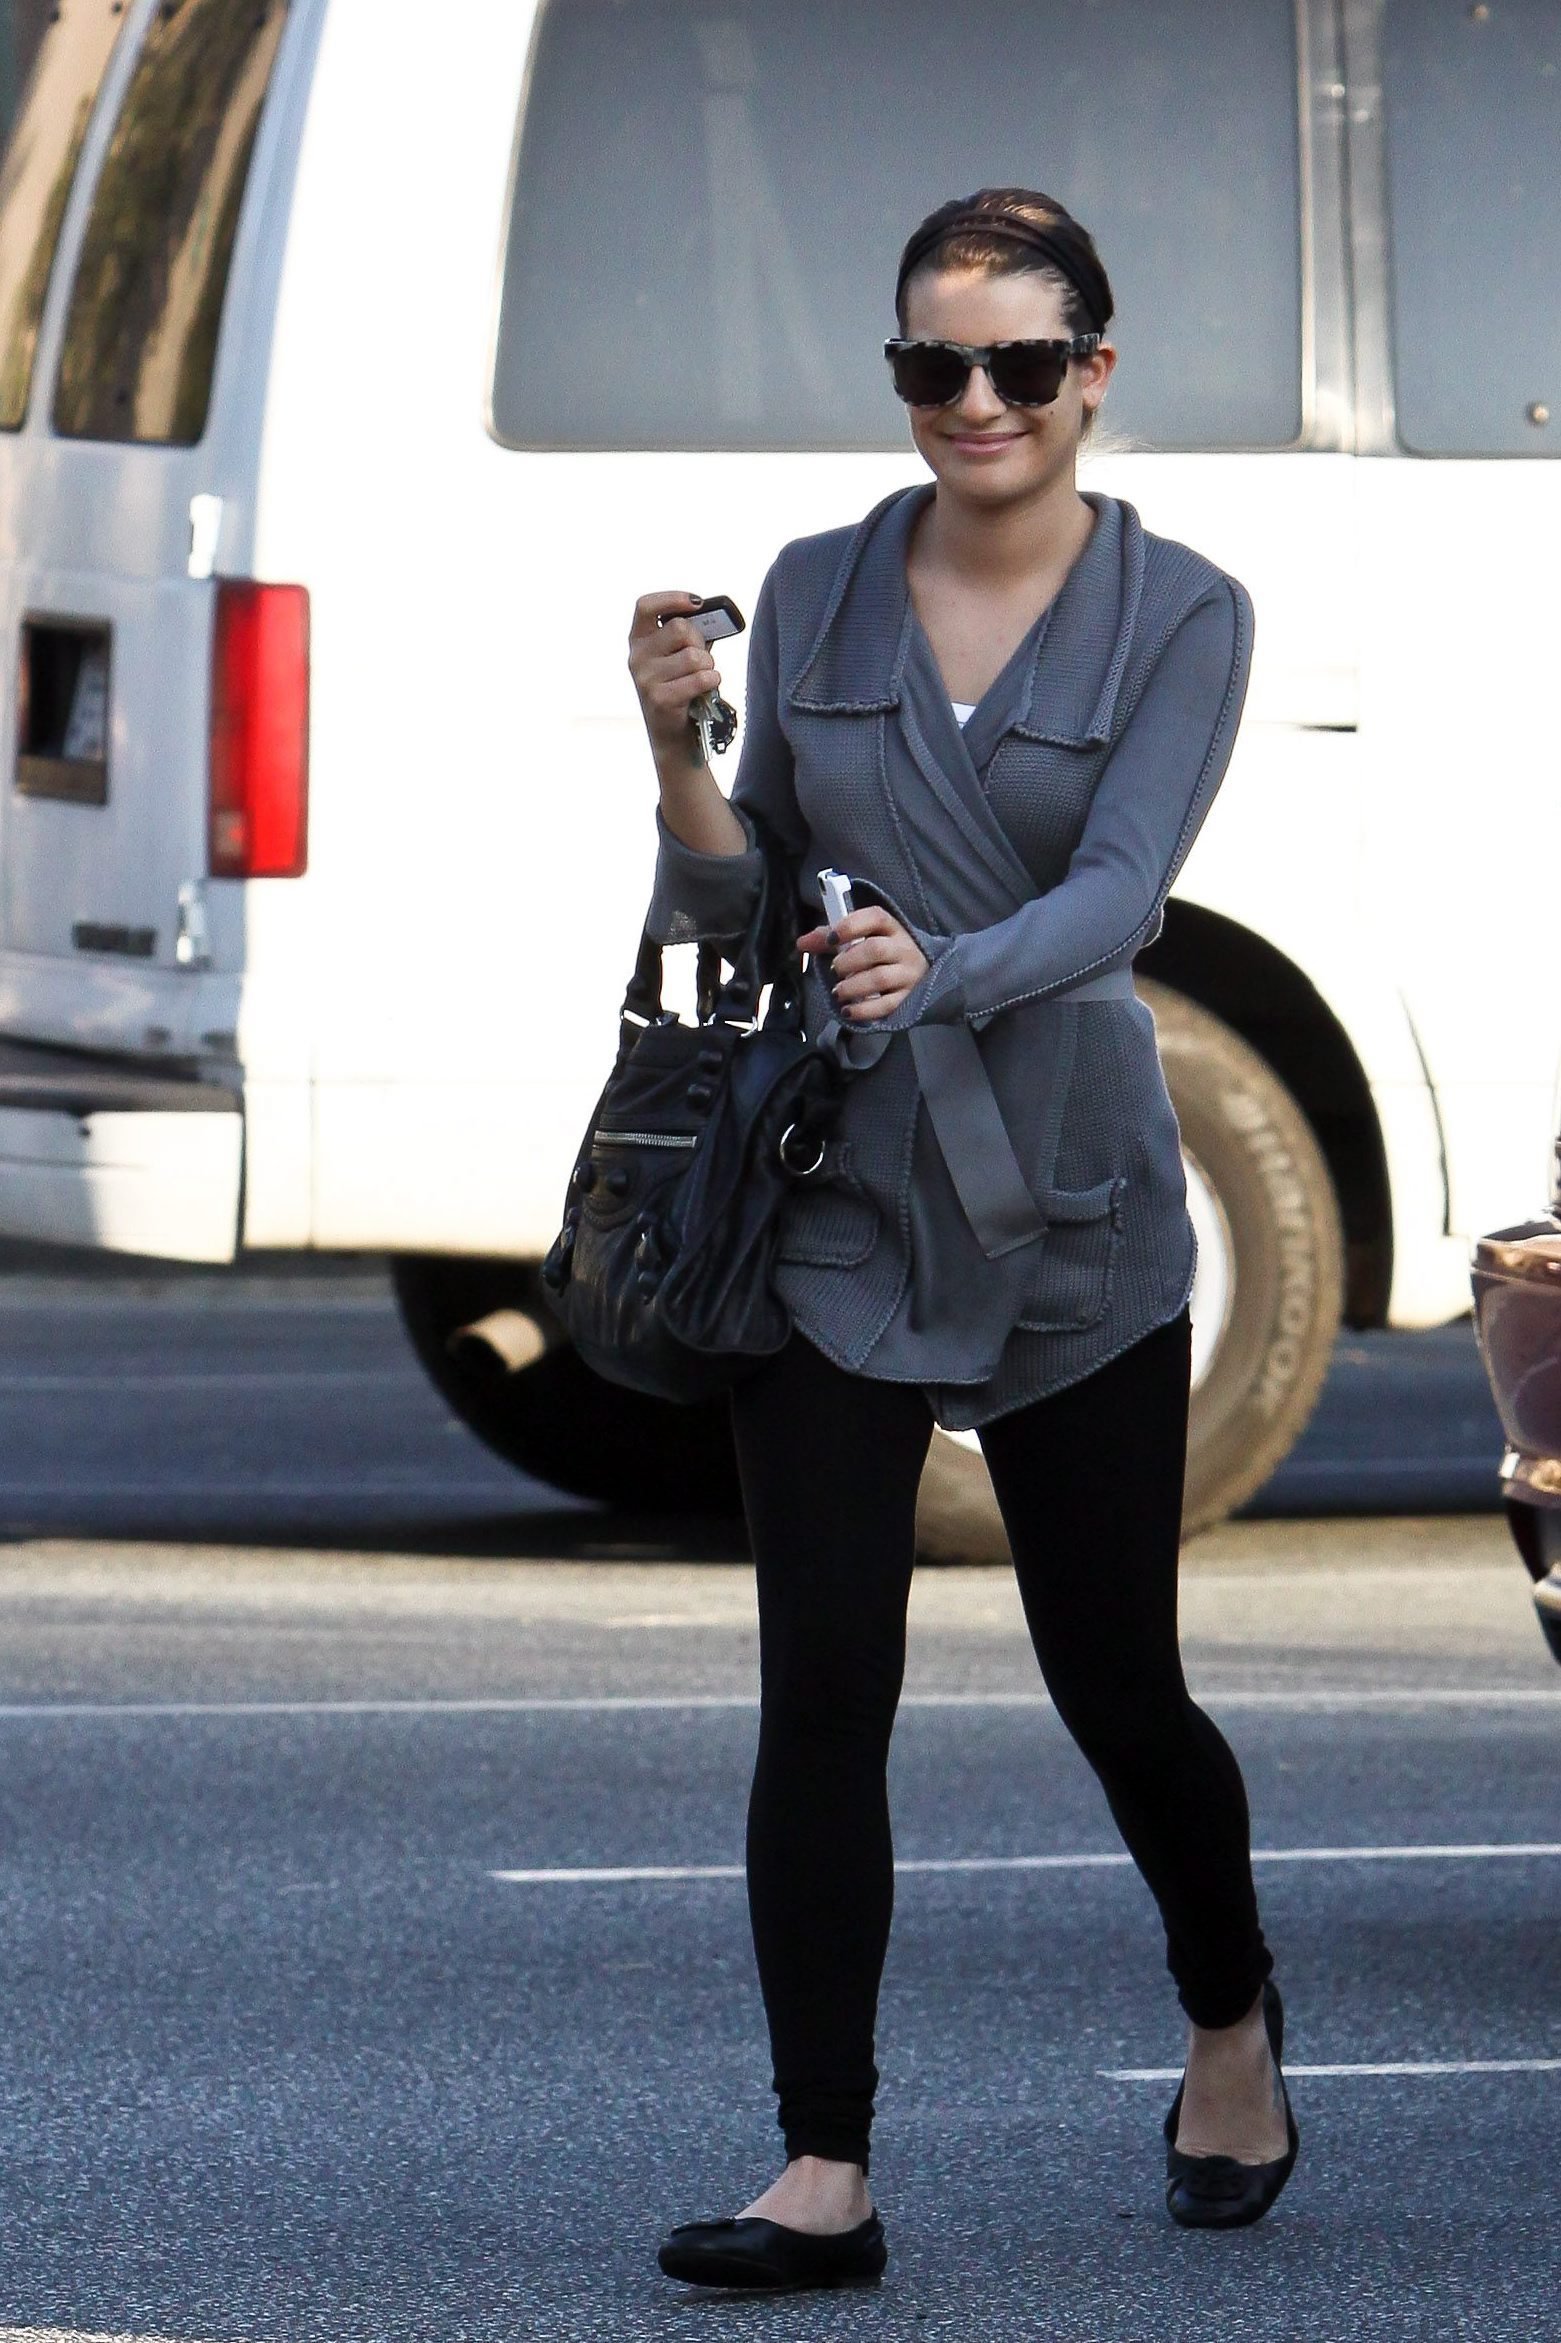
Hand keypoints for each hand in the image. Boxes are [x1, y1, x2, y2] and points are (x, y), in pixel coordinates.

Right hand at [629, 591, 719, 761]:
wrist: (671, 733)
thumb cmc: (679, 685)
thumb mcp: (675, 655)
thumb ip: (685, 635)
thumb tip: (709, 615)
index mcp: (638, 639)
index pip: (646, 606)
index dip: (672, 599)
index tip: (696, 603)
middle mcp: (636, 657)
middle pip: (680, 629)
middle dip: (700, 642)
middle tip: (700, 659)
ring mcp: (645, 679)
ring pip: (695, 656)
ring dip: (708, 666)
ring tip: (700, 678)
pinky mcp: (659, 699)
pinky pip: (700, 678)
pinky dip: (712, 681)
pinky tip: (706, 688)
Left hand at [796, 905, 930, 1021]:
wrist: (923, 976)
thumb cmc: (885, 956)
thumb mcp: (863, 940)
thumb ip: (831, 939)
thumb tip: (802, 942)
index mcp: (891, 928)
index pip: (874, 918)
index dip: (850, 926)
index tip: (831, 939)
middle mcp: (904, 949)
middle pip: (875, 950)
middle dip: (848, 961)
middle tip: (836, 970)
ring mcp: (908, 974)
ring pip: (879, 978)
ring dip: (852, 986)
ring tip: (838, 992)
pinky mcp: (908, 999)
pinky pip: (885, 1005)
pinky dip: (862, 1009)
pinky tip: (848, 1010)